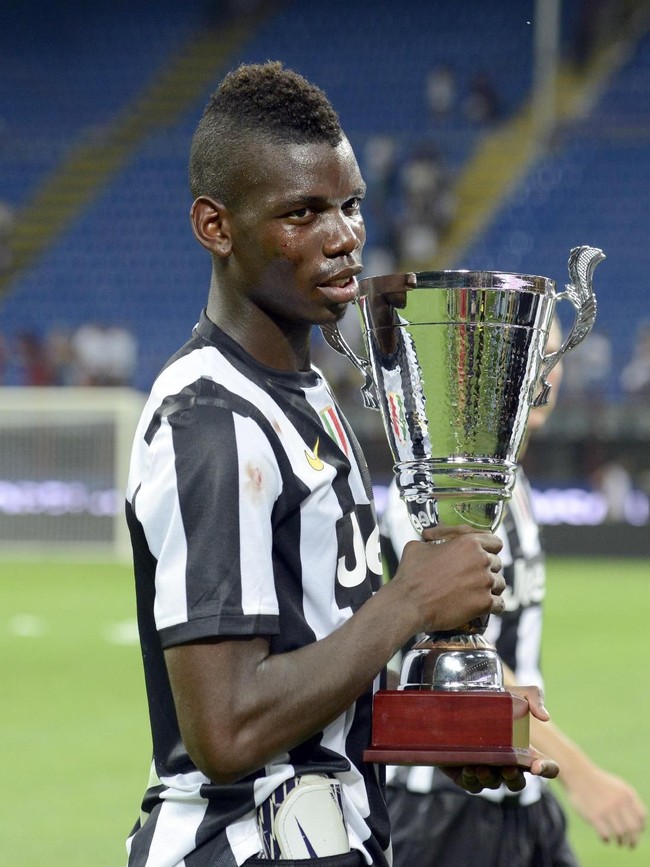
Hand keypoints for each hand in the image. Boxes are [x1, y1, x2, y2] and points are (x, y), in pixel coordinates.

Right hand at [394, 524, 503, 634]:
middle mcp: (481, 560)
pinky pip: (499, 604)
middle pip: (497, 563)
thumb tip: (432, 540)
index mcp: (468, 542)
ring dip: (491, 587)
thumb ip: (434, 541)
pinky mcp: (484, 603)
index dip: (490, 548)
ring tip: (478, 592)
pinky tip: (483, 607)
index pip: (495, 542)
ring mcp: (485, 582)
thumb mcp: (419, 546)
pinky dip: (493, 606)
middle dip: (487, 569)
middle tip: (474, 576)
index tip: (484, 555)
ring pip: (500, 584)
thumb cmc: (411, 574)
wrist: (409, 603)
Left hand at [440, 684, 558, 793]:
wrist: (460, 696)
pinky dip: (471, 781)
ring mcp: (488, 770)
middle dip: (514, 779)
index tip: (538, 766)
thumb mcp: (515, 693)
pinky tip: (468, 769)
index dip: (547, 769)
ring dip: (490, 779)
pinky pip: (472, 785)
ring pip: (493, 784)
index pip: (545, 765)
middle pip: (517, 783)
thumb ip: (534, 696)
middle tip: (508, 768)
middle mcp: (508, 764)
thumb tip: (545, 717)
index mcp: (525, 750)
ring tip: (482, 768)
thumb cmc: (493, 698)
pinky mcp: (466, 773)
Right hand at [566, 765, 646, 847]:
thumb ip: (629, 801)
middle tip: (629, 845)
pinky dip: (606, 840)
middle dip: (633, 840)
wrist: (578, 774)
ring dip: (620, 842)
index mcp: (627, 794)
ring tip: (618, 842)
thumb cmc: (598, 782)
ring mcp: (606, 809)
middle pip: (632, 829)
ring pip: (620, 834)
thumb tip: (640, 824)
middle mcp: (618, 802)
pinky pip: (605, 835)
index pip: (641, 818)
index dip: (640, 828)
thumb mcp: (617, 786)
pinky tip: (605, 838)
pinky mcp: (594, 816)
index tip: (635, 833)